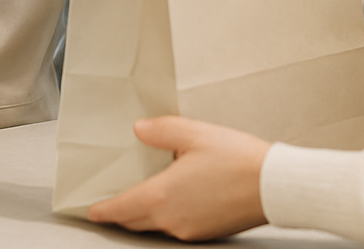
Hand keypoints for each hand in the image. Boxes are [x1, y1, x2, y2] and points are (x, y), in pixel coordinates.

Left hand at [87, 116, 269, 241]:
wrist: (273, 185)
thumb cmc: (237, 159)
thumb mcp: (194, 133)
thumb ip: (160, 130)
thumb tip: (139, 130)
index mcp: (162, 196)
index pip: (121, 209)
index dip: (102, 209)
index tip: (90, 209)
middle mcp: (172, 219)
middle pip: (135, 221)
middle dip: (120, 212)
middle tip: (110, 200)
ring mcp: (189, 229)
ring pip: (156, 224)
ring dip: (144, 212)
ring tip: (142, 191)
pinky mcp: (205, 232)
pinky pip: (175, 225)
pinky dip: (166, 213)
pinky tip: (175, 194)